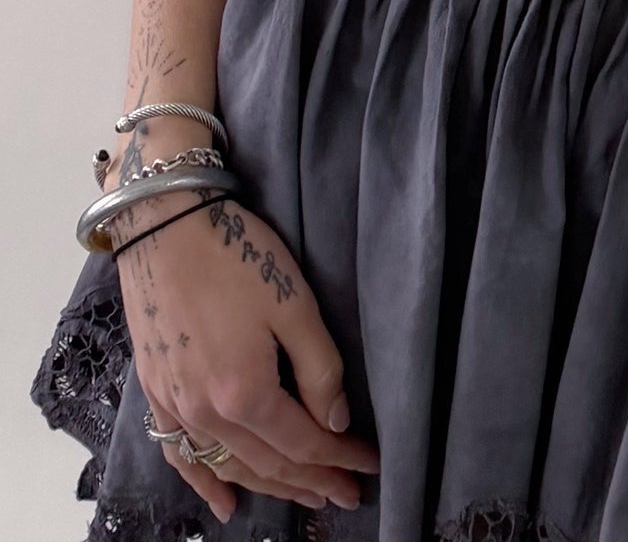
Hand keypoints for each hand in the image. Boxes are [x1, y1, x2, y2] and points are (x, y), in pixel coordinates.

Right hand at [115, 193, 380, 522]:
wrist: (163, 226)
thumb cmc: (235, 255)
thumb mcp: (294, 304)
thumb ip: (320, 369)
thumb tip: (336, 421)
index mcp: (244, 392)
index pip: (304, 443)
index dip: (340, 458)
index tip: (370, 465)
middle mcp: (206, 413)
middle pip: (269, 463)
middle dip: (313, 480)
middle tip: (349, 493)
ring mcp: (175, 406)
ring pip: (230, 465)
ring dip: (271, 486)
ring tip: (308, 496)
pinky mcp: (155, 391)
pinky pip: (181, 455)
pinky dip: (205, 483)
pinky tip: (224, 503)